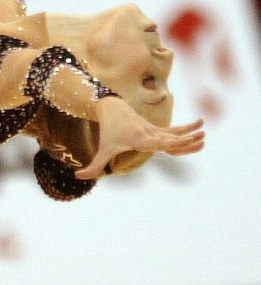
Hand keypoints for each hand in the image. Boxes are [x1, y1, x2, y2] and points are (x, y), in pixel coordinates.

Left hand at [74, 97, 204, 179]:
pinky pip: (173, 131)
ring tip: (205, 132)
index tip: (184, 142)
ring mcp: (154, 131)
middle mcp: (150, 134)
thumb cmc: (107, 131)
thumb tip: (78, 176)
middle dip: (185, 139)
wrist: (112, 108)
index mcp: (141, 139)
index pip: (159, 143)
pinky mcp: (156, 129)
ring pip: (174, 133)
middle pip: (170, 138)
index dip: (172, 143)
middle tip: (202, 138)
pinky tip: (199, 127)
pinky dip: (185, 130)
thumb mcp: (102, 149)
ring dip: (189, 133)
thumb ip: (93, 166)